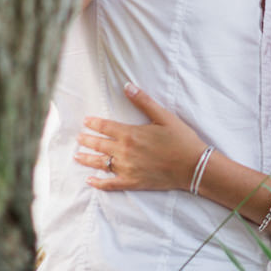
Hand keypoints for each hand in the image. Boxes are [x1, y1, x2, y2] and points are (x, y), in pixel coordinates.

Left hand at [76, 83, 207, 192]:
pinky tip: (90, 180)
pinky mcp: (132, 182)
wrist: (193, 166)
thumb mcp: (164, 116)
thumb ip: (144, 101)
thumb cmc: (181, 139)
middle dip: (86, 140)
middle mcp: (125, 152)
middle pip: (99, 145)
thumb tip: (127, 85)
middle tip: (78, 138)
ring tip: (77, 156)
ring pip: (101, 163)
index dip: (94, 123)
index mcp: (131, 134)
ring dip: (87, 159)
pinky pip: (110, 184)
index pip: (105, 127)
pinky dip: (99, 183)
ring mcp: (127, 169)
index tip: (86, 121)